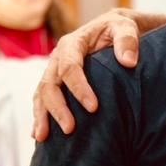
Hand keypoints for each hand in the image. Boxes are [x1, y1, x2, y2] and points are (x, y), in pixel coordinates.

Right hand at [32, 9, 141, 139]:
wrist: (110, 30)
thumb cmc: (119, 30)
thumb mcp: (126, 27)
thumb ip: (127, 40)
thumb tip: (129, 62)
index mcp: (73, 43)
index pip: (70, 67)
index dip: (79, 88)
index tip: (93, 108)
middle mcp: (58, 58)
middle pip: (50, 84)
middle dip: (58, 108)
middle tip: (70, 129)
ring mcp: (53, 71)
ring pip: (41, 94)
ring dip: (42, 116)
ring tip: (43, 137)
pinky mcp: (55, 82)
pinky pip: (41, 99)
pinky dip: (39, 116)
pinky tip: (37, 135)